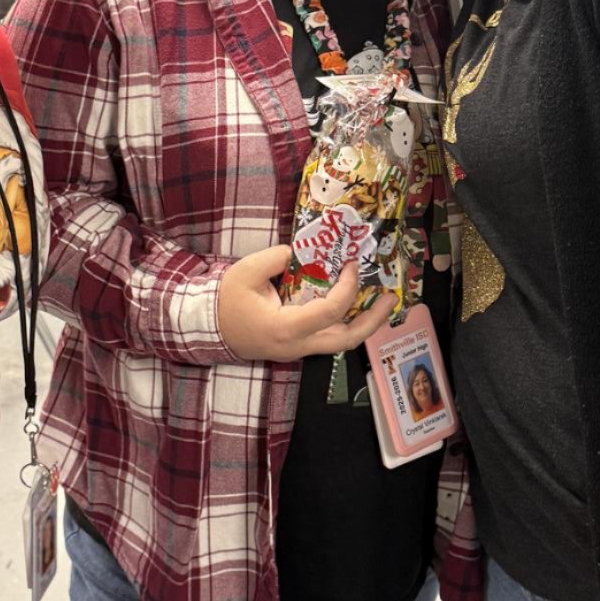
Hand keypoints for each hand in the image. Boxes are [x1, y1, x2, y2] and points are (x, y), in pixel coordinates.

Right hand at [217, 246, 391, 362]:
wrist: (209, 329)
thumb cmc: (226, 301)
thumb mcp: (245, 272)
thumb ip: (276, 258)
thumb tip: (302, 250)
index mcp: (286, 328)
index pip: (330, 311)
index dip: (347, 287)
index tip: (351, 264)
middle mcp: (298, 345)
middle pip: (346, 340)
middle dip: (373, 320)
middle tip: (390, 298)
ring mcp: (299, 349)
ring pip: (340, 343)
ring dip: (364, 323)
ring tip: (381, 302)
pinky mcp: (298, 346)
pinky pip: (329, 337)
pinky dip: (346, 321)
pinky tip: (356, 304)